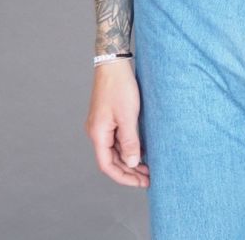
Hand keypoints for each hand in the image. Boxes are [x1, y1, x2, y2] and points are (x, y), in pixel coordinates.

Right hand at [84, 59, 149, 187]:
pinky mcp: (108, 117)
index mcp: (98, 134)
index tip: (140, 182)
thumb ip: (129, 141)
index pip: (107, 166)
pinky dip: (128, 147)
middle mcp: (96, 132)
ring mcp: (101, 124)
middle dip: (128, 171)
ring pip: (114, 150)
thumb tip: (131, 164)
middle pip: (111, 160)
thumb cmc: (119, 86)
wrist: (113, 63)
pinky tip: (141, 150)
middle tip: (148, 177)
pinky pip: (116, 138)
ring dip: (129, 160)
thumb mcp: (128, 116)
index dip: (123, 177)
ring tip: (147, 167)